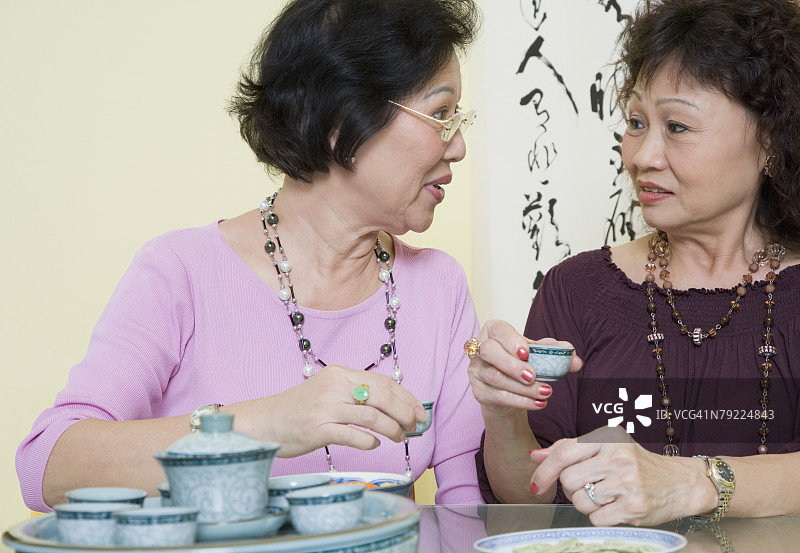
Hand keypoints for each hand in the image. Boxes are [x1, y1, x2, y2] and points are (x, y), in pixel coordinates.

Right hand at [237, 365, 425, 457]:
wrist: (263, 422)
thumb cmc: (298, 410)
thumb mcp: (327, 391)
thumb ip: (354, 393)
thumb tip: (392, 406)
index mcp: (338, 373)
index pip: (382, 382)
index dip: (405, 397)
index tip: (418, 410)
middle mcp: (333, 386)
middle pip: (382, 396)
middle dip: (404, 412)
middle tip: (415, 425)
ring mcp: (325, 408)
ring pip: (372, 416)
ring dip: (392, 429)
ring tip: (399, 437)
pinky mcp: (318, 430)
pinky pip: (354, 436)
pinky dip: (370, 442)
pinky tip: (374, 445)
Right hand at [467, 319, 581, 417]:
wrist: (511, 392)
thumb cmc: (524, 365)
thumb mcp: (541, 355)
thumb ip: (558, 354)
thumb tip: (576, 360)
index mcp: (493, 332)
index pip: (498, 330)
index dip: (510, 340)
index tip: (526, 352)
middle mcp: (480, 349)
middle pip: (489, 352)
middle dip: (512, 365)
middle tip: (533, 376)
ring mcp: (476, 371)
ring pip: (495, 377)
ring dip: (522, 387)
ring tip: (545, 392)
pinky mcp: (479, 392)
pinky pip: (497, 396)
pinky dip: (521, 401)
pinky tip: (538, 403)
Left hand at [529, 426, 705, 525]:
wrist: (680, 482)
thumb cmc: (636, 463)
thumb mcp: (605, 447)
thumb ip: (569, 450)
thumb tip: (534, 456)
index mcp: (608, 437)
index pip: (564, 452)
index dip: (544, 471)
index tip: (534, 485)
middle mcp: (618, 456)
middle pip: (568, 481)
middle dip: (572, 489)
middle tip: (590, 486)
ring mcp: (628, 482)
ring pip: (581, 502)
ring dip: (586, 504)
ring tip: (606, 496)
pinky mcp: (635, 507)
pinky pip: (597, 519)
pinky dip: (600, 517)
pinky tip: (616, 506)